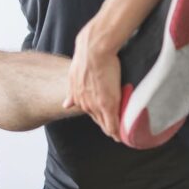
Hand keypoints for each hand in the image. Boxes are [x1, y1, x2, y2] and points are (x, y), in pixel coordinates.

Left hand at [62, 24, 121, 141]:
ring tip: (120, 134)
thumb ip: (72, 93)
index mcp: (77, 97)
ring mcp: (96, 105)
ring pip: (104, 123)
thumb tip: (66, 104)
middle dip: (105, 125)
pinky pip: (113, 124)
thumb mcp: (74, 76)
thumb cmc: (87, 57)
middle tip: (115, 130)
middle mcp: (84, 104)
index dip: (98, 118)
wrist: (94, 51)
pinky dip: (117, 132)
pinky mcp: (107, 105)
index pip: (89, 113)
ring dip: (112, 129)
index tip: (105, 122)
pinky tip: (122, 137)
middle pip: (96, 120)